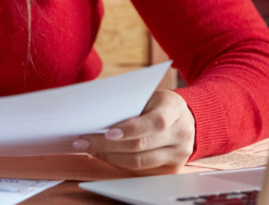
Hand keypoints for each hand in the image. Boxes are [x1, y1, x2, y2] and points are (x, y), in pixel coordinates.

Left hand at [74, 89, 195, 174]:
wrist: (185, 118)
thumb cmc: (158, 104)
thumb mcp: (149, 96)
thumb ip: (129, 105)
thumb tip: (95, 116)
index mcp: (175, 109)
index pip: (155, 122)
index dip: (130, 129)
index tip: (107, 132)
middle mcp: (181, 133)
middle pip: (141, 145)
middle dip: (108, 145)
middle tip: (83, 141)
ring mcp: (178, 154)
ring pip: (138, 162)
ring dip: (109, 156)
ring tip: (89, 149)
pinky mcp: (171, 168)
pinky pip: (140, 170)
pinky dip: (118, 162)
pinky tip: (104, 155)